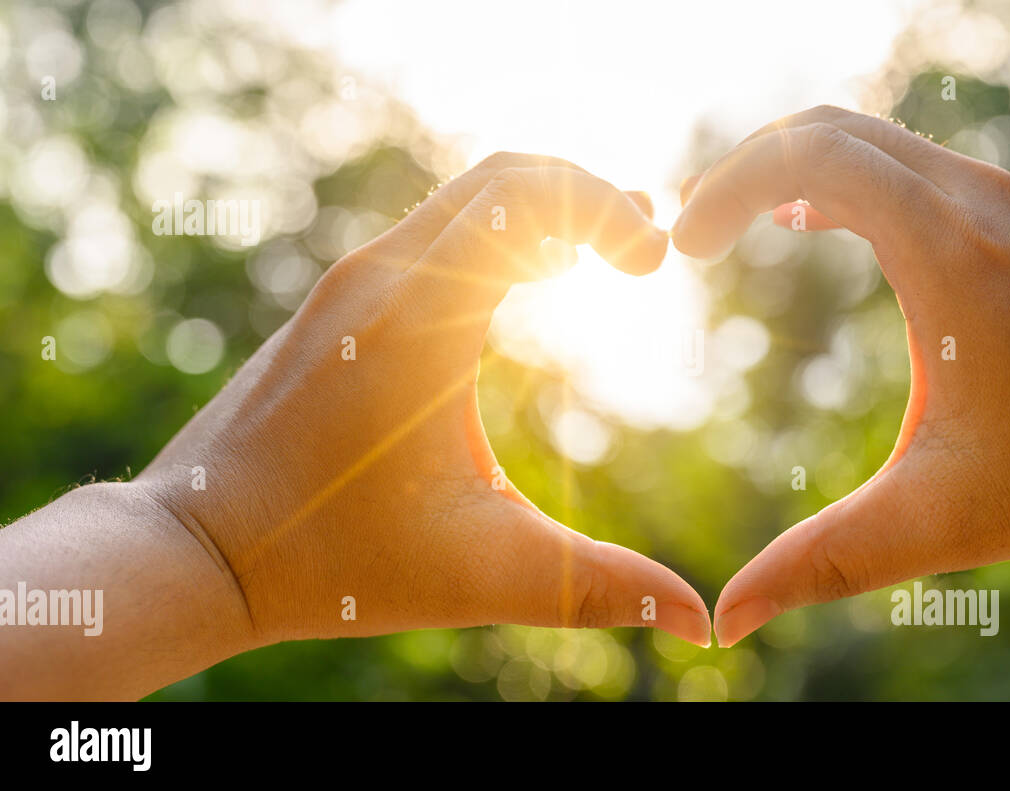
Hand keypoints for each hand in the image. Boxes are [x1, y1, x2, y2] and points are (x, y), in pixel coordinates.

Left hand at [138, 153, 710, 647]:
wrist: (197, 550)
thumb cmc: (332, 564)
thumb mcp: (484, 572)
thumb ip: (601, 587)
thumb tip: (700, 623)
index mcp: (418, 321)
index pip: (528, 197)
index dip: (608, 209)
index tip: (654, 263)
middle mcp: (378, 279)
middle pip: (504, 176)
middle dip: (588, 196)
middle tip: (647, 245)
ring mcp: (351, 284)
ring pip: (464, 198)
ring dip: (542, 210)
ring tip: (606, 251)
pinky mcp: (338, 303)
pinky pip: (432, 232)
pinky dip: (496, 234)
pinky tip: (532, 278)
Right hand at [672, 105, 1009, 646]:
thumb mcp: (940, 519)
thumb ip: (827, 563)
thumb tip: (730, 617)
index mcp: (943, 249)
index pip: (808, 157)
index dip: (725, 187)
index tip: (685, 249)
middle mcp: (973, 201)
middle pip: (829, 128)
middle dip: (746, 169)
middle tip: (695, 234)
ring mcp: (1003, 200)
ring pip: (872, 140)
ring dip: (796, 168)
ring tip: (741, 227)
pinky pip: (911, 164)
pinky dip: (847, 179)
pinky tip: (818, 228)